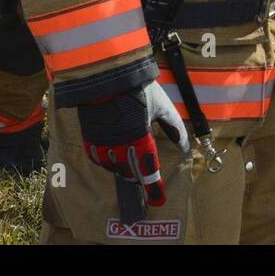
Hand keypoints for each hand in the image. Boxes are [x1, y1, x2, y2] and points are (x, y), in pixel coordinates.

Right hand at [77, 80, 188, 207]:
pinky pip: (99, 158)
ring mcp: (102, 142)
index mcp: (139, 138)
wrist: (105, 73)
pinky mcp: (90, 137)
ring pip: (114, 167)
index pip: (148, 171)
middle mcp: (119, 145)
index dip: (153, 188)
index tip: (157, 201)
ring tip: (131, 164)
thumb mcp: (162, 106)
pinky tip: (114, 153)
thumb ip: (174, 128)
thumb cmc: (138, 88)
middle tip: (146, 178)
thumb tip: (185, 146)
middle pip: (130, 172)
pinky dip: (108, 160)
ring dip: (124, 168)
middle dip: (139, 177)